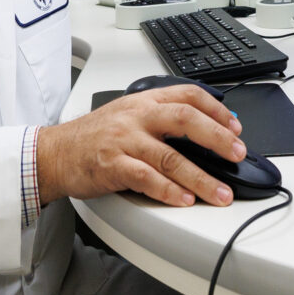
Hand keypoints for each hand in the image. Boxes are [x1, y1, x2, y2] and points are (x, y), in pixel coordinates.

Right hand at [36, 85, 245, 207]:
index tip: (236, 127)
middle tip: (238, 154)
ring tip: (220, 192)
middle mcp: (137, 117)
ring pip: (171, 156)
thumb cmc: (94, 136)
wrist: (55, 152)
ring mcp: (124, 141)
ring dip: (201, 177)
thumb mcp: (129, 115)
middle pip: (185, 119)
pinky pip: (146, 178)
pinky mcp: (112, 165)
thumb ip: (161, 118)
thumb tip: (206, 131)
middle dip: (218, 137)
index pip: (188, 95)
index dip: (217, 109)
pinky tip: (185, 199)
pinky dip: (169, 190)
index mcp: (144, 101)